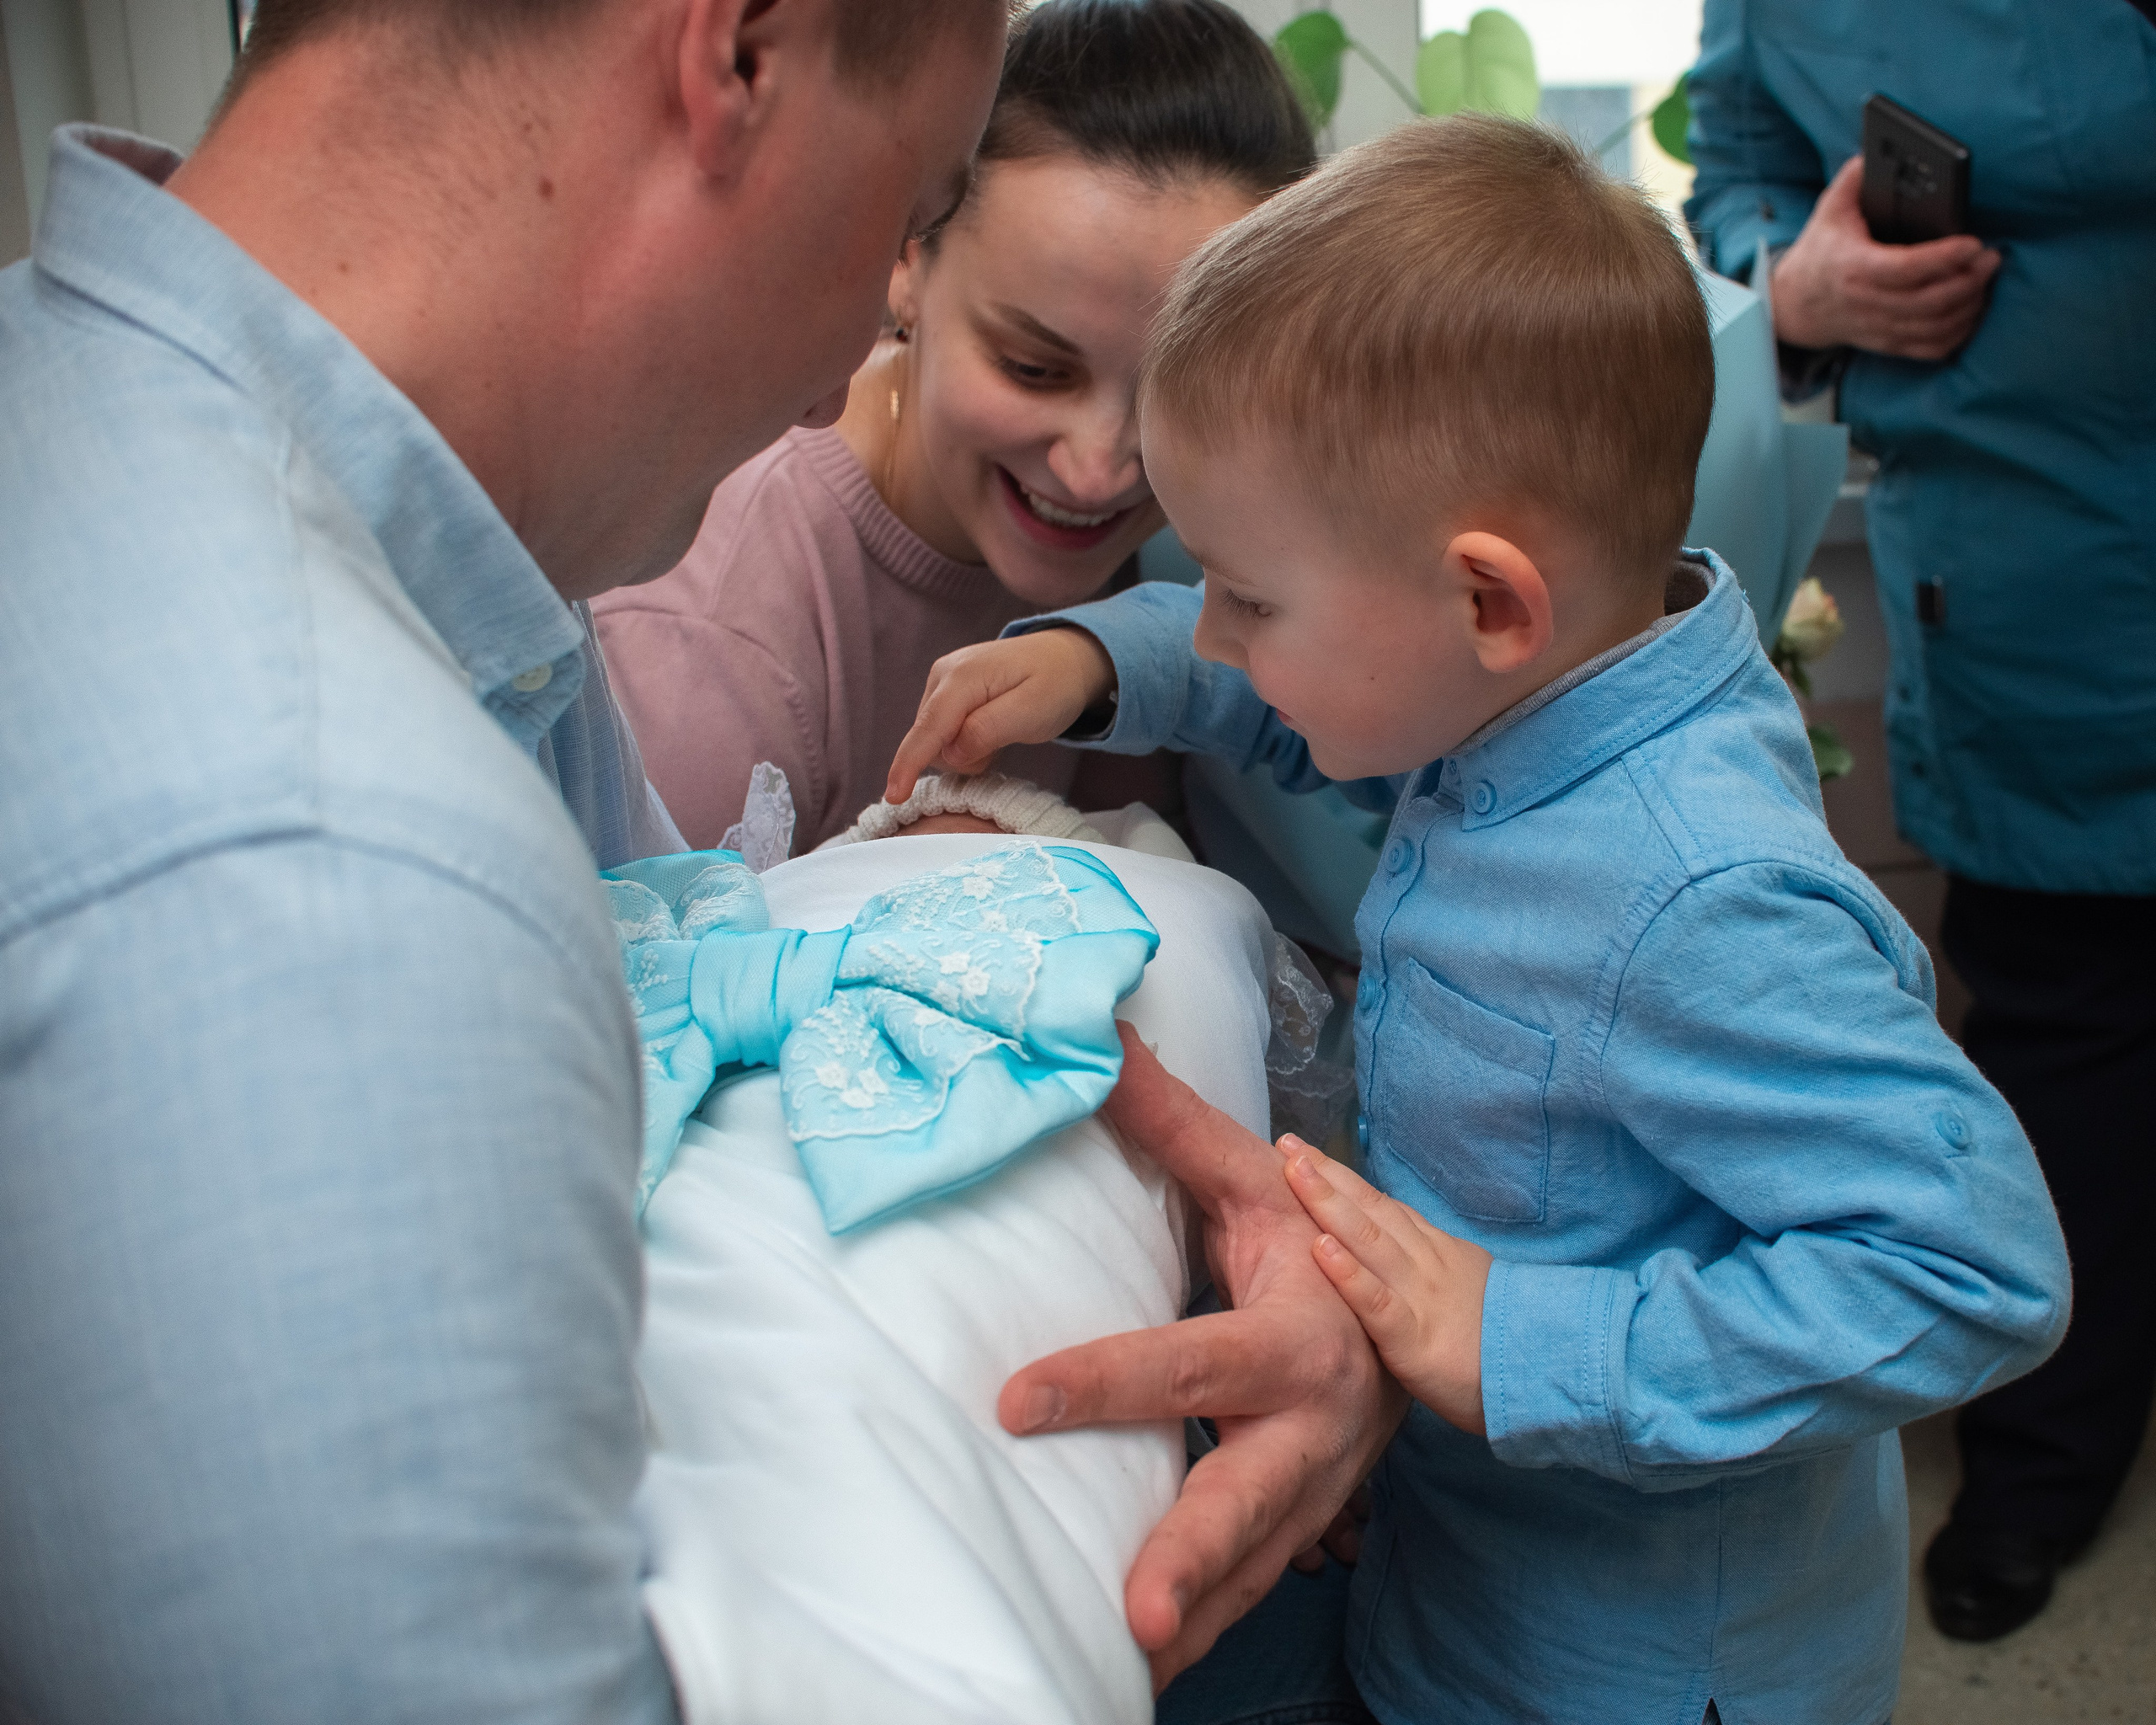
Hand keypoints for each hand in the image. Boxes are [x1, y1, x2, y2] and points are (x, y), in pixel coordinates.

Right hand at [886, 628, 1114, 804]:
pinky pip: (943, 732)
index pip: (928, 729)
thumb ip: (986, 732)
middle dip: (961, 757)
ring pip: (935, 739)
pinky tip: (990, 729)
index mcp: (963, 677)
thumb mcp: (1031, 712)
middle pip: (930, 739)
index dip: (909, 765)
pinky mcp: (945, 691)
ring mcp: (942, 681)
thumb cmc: (1055, 683)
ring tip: (1000, 733)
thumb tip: (949, 754)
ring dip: (964, 750)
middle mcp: (943, 675)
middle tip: (1002, 746)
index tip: (894, 796)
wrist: (1065, 657)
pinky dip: (965, 741)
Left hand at [997, 1027, 1405, 1690]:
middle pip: (1244, 1499)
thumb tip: (1096, 1042)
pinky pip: (1245, 1593)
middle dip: (1188, 1558)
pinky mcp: (1298, 1535)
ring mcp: (1313, 1498)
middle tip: (1134, 1610)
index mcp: (1300, 1339)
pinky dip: (1199, 1632)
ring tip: (1121, 1663)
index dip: (1105, 1380)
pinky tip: (1131, 1668)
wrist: (1410, 1329)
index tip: (1015, 1399)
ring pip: (1248, 1571)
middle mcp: (1314, 1431)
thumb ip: (1173, 1126)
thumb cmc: (1316, 1250)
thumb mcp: (1259, 1185)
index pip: (1189, 1360)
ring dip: (1191, 1619)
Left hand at [1281, 1138, 1491, 1436]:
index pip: (1381, 1205)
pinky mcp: (1415, 1339)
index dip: (1341, 1177)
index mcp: (1435, 1252)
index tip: (1305, 1151)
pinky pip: (1377, 1301)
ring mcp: (1420, 1296)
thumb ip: (1430, 1266)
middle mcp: (1424, 1263)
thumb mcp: (1468, 1286)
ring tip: (1294, 1171)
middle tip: (1286, 1143)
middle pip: (1370, 1209)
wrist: (1551, 1372)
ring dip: (1328, 1203)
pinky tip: (1319, 1248)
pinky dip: (1348, 1273)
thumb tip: (1395, 1245)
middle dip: (1325, 1175)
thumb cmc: (1505, 1342)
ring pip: (1369, 1240)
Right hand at [1771, 156, 2000, 361]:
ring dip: (1969, 305)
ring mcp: (1876, 328)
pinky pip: (1931, 348)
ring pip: (1934, 327)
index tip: (1973, 242)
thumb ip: (1852, 180)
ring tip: (1984, 278)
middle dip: (1968, 280)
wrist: (1795, 304)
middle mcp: (1864, 304)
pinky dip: (1959, 333)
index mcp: (1852, 269)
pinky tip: (1972, 309)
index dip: (1942, 258)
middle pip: (1928, 302)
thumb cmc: (1821, 252)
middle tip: (1990, 257)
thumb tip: (1873, 152)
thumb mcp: (1829, 211)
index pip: (1904, 269)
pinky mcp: (1887, 343)